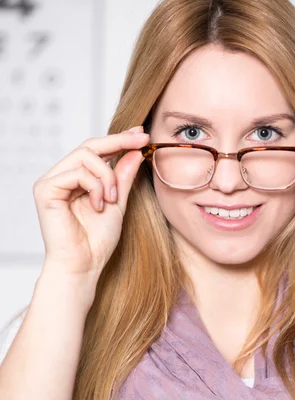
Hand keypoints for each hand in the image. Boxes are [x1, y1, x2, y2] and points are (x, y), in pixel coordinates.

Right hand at [33, 125, 148, 278]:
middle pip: (89, 145)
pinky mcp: (45, 189)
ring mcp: (51, 181)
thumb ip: (123, 177)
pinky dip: (95, 187)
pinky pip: (77, 172)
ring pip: (86, 156)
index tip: (142, 133)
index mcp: (76, 179)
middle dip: (119, 142)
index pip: (96, 150)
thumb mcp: (118, 203)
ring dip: (107, 176)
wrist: (84, 265)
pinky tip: (98, 205)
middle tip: (143, 142)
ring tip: (112, 200)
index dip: (119, 139)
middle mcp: (61, 176)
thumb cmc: (97, 241)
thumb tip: (135, 151)